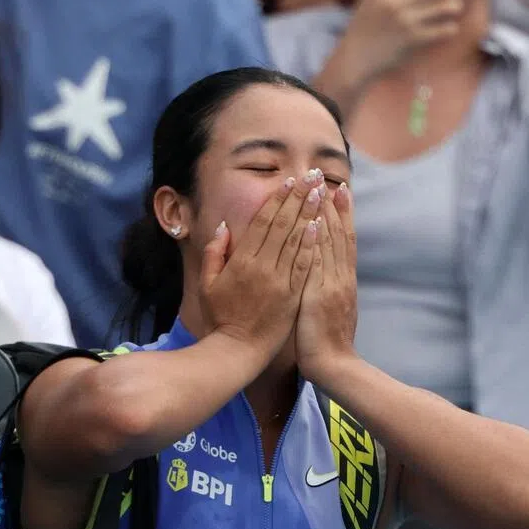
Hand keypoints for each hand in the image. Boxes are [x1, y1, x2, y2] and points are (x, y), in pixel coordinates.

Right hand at [201, 170, 322, 359]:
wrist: (238, 350)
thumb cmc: (220, 317)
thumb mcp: (207, 284)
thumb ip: (214, 253)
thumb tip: (224, 227)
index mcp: (241, 262)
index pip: (262, 223)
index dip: (277, 200)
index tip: (289, 181)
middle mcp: (261, 267)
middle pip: (283, 225)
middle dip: (298, 198)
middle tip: (311, 177)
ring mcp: (279, 281)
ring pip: (296, 241)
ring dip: (309, 214)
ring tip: (320, 193)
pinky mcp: (292, 295)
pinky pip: (304, 265)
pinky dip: (312, 245)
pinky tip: (320, 227)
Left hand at [296, 181, 357, 386]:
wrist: (335, 367)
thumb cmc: (328, 343)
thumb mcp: (330, 310)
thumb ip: (327, 288)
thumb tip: (323, 273)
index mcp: (342, 281)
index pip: (343, 240)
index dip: (341, 215)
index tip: (337, 189)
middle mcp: (341, 279)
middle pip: (339, 235)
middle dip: (334, 206)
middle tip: (330, 178)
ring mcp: (332, 286)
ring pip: (331, 244)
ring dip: (326, 215)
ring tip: (322, 189)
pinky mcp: (320, 296)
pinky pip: (319, 264)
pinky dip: (318, 243)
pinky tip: (314, 224)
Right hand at [336, 0, 462, 82]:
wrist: (356, 59)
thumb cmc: (365, 27)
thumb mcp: (371, 0)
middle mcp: (396, 3)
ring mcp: (407, 23)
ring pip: (447, 7)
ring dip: (454, 6)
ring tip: (452, 8)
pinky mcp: (415, 41)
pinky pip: (446, 29)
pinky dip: (450, 27)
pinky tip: (445, 27)